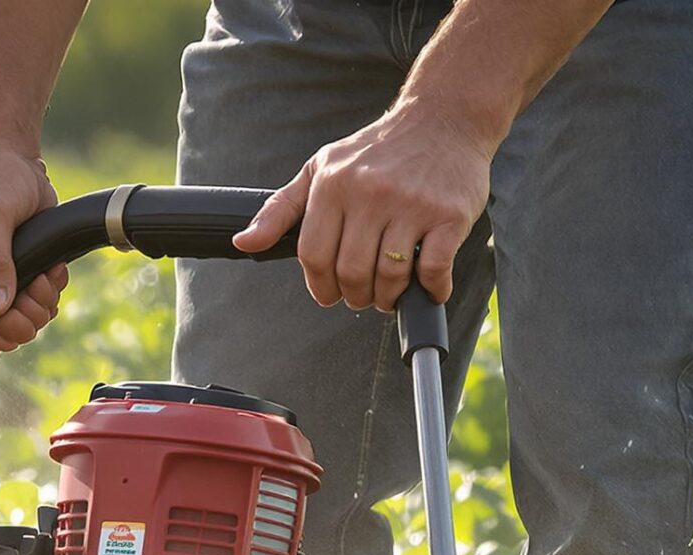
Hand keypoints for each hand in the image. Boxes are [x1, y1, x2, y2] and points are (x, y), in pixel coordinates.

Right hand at [0, 146, 69, 365]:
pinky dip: (44, 298)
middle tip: (34, 296)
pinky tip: (50, 273)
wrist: (8, 156)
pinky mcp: (6, 278)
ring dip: (35, 310)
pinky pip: (26, 308)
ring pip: (8, 326)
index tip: (4, 328)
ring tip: (46, 279)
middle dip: (16, 324)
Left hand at [233, 105, 495, 311]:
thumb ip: (280, 209)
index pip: (314, 256)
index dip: (320, 286)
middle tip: (363, 296)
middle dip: (354, 296)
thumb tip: (243, 243)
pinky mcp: (449, 214)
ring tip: (389, 293)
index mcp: (333, 186)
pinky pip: (433, 268)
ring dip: (388, 298)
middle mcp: (370, 193)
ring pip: (390, 275)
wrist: (443, 118)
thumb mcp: (320, 169)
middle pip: (351, 271)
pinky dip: (430, 289)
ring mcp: (412, 204)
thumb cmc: (375, 151)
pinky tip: (428, 288)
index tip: (330, 294)